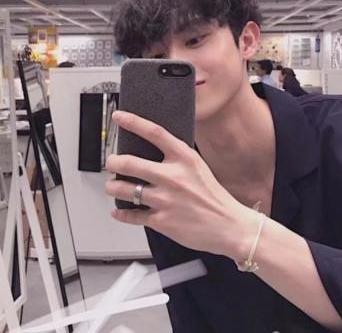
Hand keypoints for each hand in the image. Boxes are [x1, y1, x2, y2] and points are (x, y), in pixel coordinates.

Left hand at [105, 110, 258, 259]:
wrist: (229, 225)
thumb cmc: (214, 197)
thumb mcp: (199, 167)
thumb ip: (178, 159)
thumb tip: (153, 150)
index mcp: (185, 159)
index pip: (155, 133)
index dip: (133, 122)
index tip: (119, 116)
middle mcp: (173, 177)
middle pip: (129, 162)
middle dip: (112, 162)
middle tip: (111, 162)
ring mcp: (166, 199)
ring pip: (124, 189)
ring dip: (112, 187)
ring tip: (113, 186)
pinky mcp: (162, 220)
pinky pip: (132, 215)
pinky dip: (121, 213)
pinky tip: (119, 210)